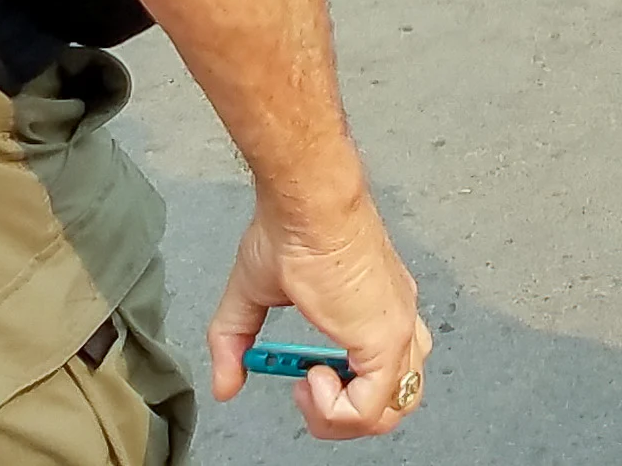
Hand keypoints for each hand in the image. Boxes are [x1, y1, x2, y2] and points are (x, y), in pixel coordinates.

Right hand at [209, 183, 431, 439]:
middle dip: (343, 413)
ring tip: (310, 385)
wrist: (308, 204)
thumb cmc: (293, 231)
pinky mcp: (386, 337)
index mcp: (375, 309)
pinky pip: (370, 408)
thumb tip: (226, 383)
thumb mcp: (253, 294)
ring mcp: (396, 330)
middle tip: (307, 391)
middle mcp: (395, 319)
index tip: (303, 378)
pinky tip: (311, 379)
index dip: (341, 390)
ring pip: (392, 410)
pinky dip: (334, 411)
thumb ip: (235, 343)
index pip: (384, 371)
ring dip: (339, 416)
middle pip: (396, 398)